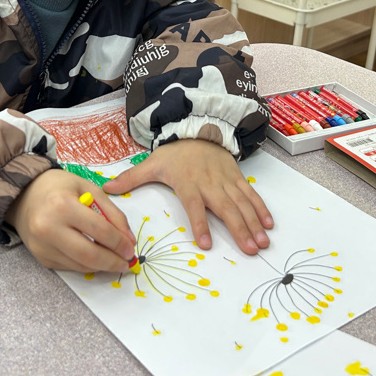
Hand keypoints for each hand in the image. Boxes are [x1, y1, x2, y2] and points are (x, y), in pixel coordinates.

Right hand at [6, 169, 136, 272]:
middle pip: (89, 255)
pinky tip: (95, 257)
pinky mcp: (41, 257)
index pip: (99, 231)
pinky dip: (86, 264)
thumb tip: (129, 240)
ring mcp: (42, 246)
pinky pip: (70, 267)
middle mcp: (48, 228)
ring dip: (102, 266)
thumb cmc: (60, 187)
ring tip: (115, 261)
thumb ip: (112, 213)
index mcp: (62, 205)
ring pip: (80, 265)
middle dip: (113, 262)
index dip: (119, 243)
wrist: (24, 194)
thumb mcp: (89, 189)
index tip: (131, 249)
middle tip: (127, 263)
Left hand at [103, 139, 272, 254]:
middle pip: (225, 208)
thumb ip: (131, 178)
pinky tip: (268, 225)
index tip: (205, 244)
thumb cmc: (174, 151)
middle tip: (249, 249)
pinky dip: (261, 208)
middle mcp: (210, 183)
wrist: (197, 127)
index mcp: (188, 182)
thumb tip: (106, 188)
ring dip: (253, 223)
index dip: (200, 224)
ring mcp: (226, 180)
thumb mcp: (152, 162)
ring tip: (262, 243)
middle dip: (239, 229)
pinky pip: (250, 194)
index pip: (194, 205)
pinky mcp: (237, 177)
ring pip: (242, 203)